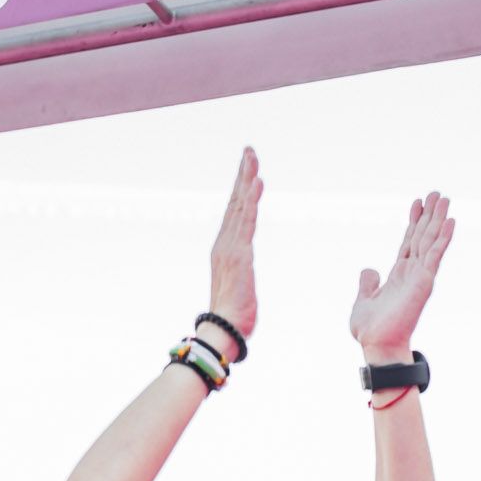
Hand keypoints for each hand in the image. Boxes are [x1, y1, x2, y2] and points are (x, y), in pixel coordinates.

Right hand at [207, 148, 261, 344]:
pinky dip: (252, 200)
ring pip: (240, 206)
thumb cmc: (232, 315)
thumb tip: (243, 274)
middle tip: (249, 150)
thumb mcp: (239, 286)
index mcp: (224, 248)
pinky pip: (247, 221)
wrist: (223, 330)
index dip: (240, 188)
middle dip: (242, 174)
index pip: (234, 212)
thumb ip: (241, 273)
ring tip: (252, 157)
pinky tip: (257, 182)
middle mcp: (224, 243)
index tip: (247, 168)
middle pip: (235, 201)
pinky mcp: (240, 254)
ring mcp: (230, 247)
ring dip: (247, 179)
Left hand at [350, 193, 453, 360]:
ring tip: (445, 199)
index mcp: (398, 274)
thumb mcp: (364, 300)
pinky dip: (443, 239)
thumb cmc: (372, 329)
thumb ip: (368, 283)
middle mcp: (412, 272)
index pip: (408, 241)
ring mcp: (420, 276)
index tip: (417, 202)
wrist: (378, 345)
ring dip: (439, 220)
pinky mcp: (424, 282)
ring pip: (431, 241)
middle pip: (422, 237)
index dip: (413, 222)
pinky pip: (434, 255)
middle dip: (429, 215)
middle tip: (437, 193)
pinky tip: (450, 222)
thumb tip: (369, 269)